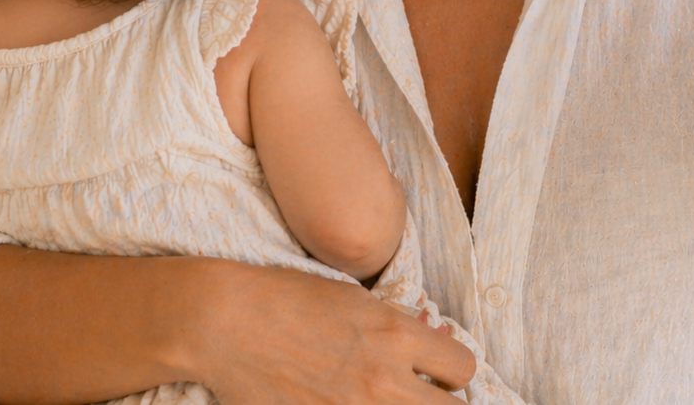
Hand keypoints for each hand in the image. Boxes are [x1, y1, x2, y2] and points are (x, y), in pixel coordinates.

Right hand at [194, 263, 475, 403]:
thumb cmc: (292, 299)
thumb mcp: (358, 300)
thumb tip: (439, 341)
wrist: (229, 323)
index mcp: (396, 335)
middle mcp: (383, 380)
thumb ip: (402, 326)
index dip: (453, 371)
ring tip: (389, 403)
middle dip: (444, 404)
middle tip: (422, 398)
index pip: (464, 367)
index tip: (437, 373)